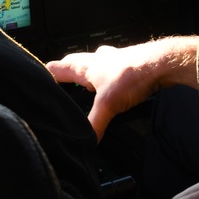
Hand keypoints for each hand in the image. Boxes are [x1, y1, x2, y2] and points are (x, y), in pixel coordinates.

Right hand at [46, 36, 198, 140]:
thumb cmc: (133, 74)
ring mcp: (115, 59)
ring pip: (95, 60)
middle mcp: (100, 59)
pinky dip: (109, 71)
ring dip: (88, 67)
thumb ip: (95, 123)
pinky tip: (114, 79)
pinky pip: (113, 64)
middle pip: (76, 61)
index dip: (46, 73)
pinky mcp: (130, 62)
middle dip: (66, 68)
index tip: (36, 77)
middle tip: (59, 75)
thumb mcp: (108, 104)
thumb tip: (86, 140)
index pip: (59, 67)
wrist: (161, 62)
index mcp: (88, 67)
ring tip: (86, 77)